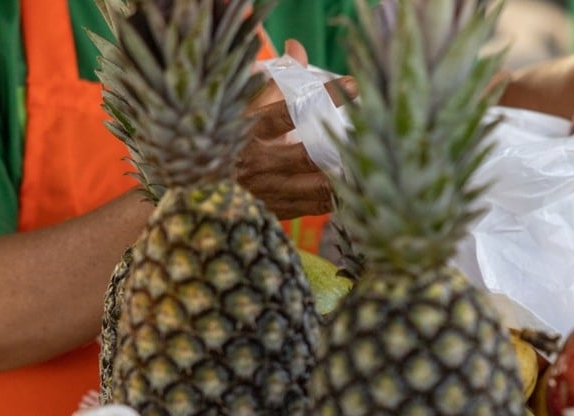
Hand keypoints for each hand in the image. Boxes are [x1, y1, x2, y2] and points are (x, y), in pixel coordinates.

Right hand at [238, 39, 357, 219]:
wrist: (202, 179)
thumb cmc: (230, 134)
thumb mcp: (246, 104)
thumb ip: (275, 78)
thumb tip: (296, 47)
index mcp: (248, 129)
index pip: (288, 112)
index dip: (324, 99)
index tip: (353, 85)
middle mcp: (255, 161)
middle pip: (307, 156)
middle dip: (343, 146)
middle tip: (371, 134)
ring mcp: (264, 189)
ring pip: (313, 185)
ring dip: (344, 177)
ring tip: (370, 163)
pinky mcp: (273, 209)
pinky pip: (312, 206)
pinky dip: (335, 198)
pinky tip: (354, 189)